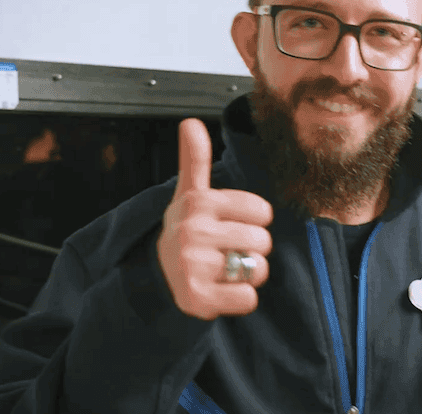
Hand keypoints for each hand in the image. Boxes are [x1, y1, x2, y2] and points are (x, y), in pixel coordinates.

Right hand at [157, 118, 273, 319]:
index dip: (254, 221)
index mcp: (199, 202)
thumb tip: (190, 122)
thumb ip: (195, 159)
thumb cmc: (187, 231)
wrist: (158, 277)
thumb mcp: (190, 194)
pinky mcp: (197, 297)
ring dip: (248, 275)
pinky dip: (240, 299)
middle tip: (227, 252)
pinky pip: (248, 298)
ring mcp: (193, 265)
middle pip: (262, 241)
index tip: (230, 225)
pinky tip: (220, 291)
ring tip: (224, 271)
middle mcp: (193, 231)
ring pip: (258, 269)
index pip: (262, 211)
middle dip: (252, 250)